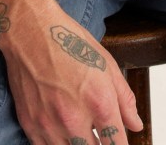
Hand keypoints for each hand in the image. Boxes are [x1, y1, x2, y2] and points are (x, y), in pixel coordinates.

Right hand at [0, 0, 142, 144]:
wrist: (30, 31)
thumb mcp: (106, 63)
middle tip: (99, 136)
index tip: (118, 141)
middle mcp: (74, 117)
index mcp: (99, 101)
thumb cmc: (67, 41)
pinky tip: (62, 133)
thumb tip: (136, 124)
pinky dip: (57, 144)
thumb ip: (124, 99)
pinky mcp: (30, 125)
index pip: (117, 144)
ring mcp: (50, 124)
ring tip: (81, 132)